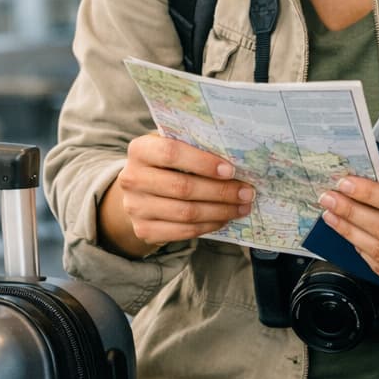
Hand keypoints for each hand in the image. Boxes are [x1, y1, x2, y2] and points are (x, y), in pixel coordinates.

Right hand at [102, 133, 253, 253]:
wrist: (141, 192)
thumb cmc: (168, 163)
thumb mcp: (175, 146)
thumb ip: (196, 146)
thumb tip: (238, 155)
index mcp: (140, 149)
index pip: (171, 153)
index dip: (203, 162)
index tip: (231, 170)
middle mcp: (132, 178)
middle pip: (182, 187)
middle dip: (221, 191)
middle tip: (247, 192)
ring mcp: (135, 206)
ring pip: (185, 212)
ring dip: (220, 211)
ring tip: (242, 207)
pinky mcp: (143, 229)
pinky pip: (182, 231)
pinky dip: (208, 226)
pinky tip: (224, 218)